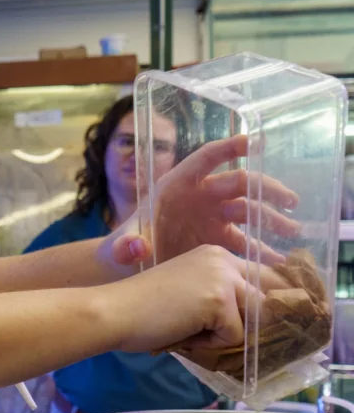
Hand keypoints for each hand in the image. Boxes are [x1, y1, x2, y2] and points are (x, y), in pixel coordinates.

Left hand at [102, 135, 300, 272]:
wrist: (125, 270)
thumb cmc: (120, 250)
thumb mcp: (120, 248)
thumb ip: (126, 247)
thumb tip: (137, 247)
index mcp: (176, 186)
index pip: (205, 159)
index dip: (228, 148)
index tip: (253, 142)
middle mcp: (199, 196)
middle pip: (239, 183)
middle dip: (265, 189)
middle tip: (290, 201)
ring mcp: (211, 217)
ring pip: (249, 210)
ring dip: (271, 218)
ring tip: (292, 230)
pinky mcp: (217, 239)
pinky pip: (245, 241)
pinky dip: (261, 249)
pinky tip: (277, 260)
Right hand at [102, 245, 260, 352]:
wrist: (113, 311)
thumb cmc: (142, 310)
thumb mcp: (190, 294)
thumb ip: (221, 298)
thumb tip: (259, 324)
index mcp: (215, 255)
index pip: (263, 278)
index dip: (261, 304)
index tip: (251, 321)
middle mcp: (223, 259)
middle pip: (267, 299)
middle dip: (251, 322)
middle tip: (216, 332)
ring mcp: (223, 278)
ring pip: (253, 319)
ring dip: (227, 334)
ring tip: (192, 330)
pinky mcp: (219, 300)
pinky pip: (235, 337)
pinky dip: (211, 344)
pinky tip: (183, 332)